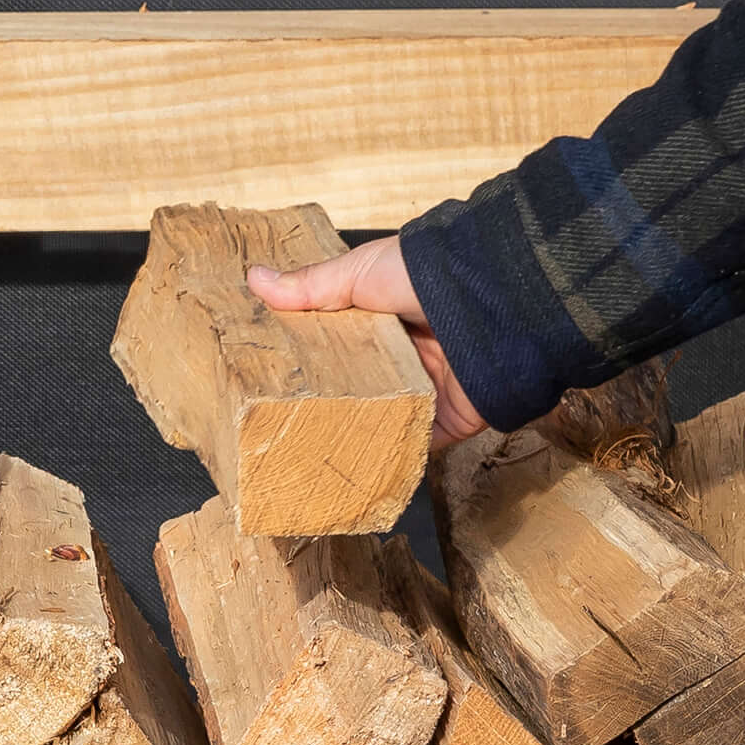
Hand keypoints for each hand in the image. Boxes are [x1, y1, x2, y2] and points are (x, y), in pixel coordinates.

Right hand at [246, 236, 493, 442]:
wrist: (489, 303)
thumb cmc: (428, 275)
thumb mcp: (360, 271)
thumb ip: (311, 285)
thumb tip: (254, 279)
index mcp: (385, 321)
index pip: (339, 348)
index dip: (308, 363)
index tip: (269, 380)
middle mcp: (406, 358)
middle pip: (357, 390)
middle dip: (326, 407)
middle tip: (278, 426)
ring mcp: (425, 393)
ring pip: (379, 424)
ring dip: (350, 438)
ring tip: (303, 458)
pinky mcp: (444, 423)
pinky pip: (410, 450)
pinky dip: (386, 461)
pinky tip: (348, 472)